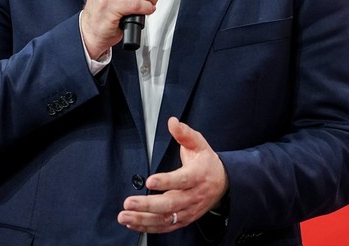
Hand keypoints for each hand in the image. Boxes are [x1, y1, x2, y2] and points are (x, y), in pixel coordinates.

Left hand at [117, 117, 228, 233]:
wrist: (224, 183)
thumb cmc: (206, 162)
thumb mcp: (199, 143)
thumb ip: (185, 133)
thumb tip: (172, 121)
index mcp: (198, 175)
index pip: (182, 180)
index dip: (166, 181)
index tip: (149, 180)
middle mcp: (193, 196)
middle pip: (171, 204)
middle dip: (148, 205)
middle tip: (129, 202)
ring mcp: (188, 210)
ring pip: (166, 219)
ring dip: (144, 219)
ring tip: (125, 215)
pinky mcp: (184, 219)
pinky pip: (166, 227)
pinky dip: (149, 227)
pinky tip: (133, 223)